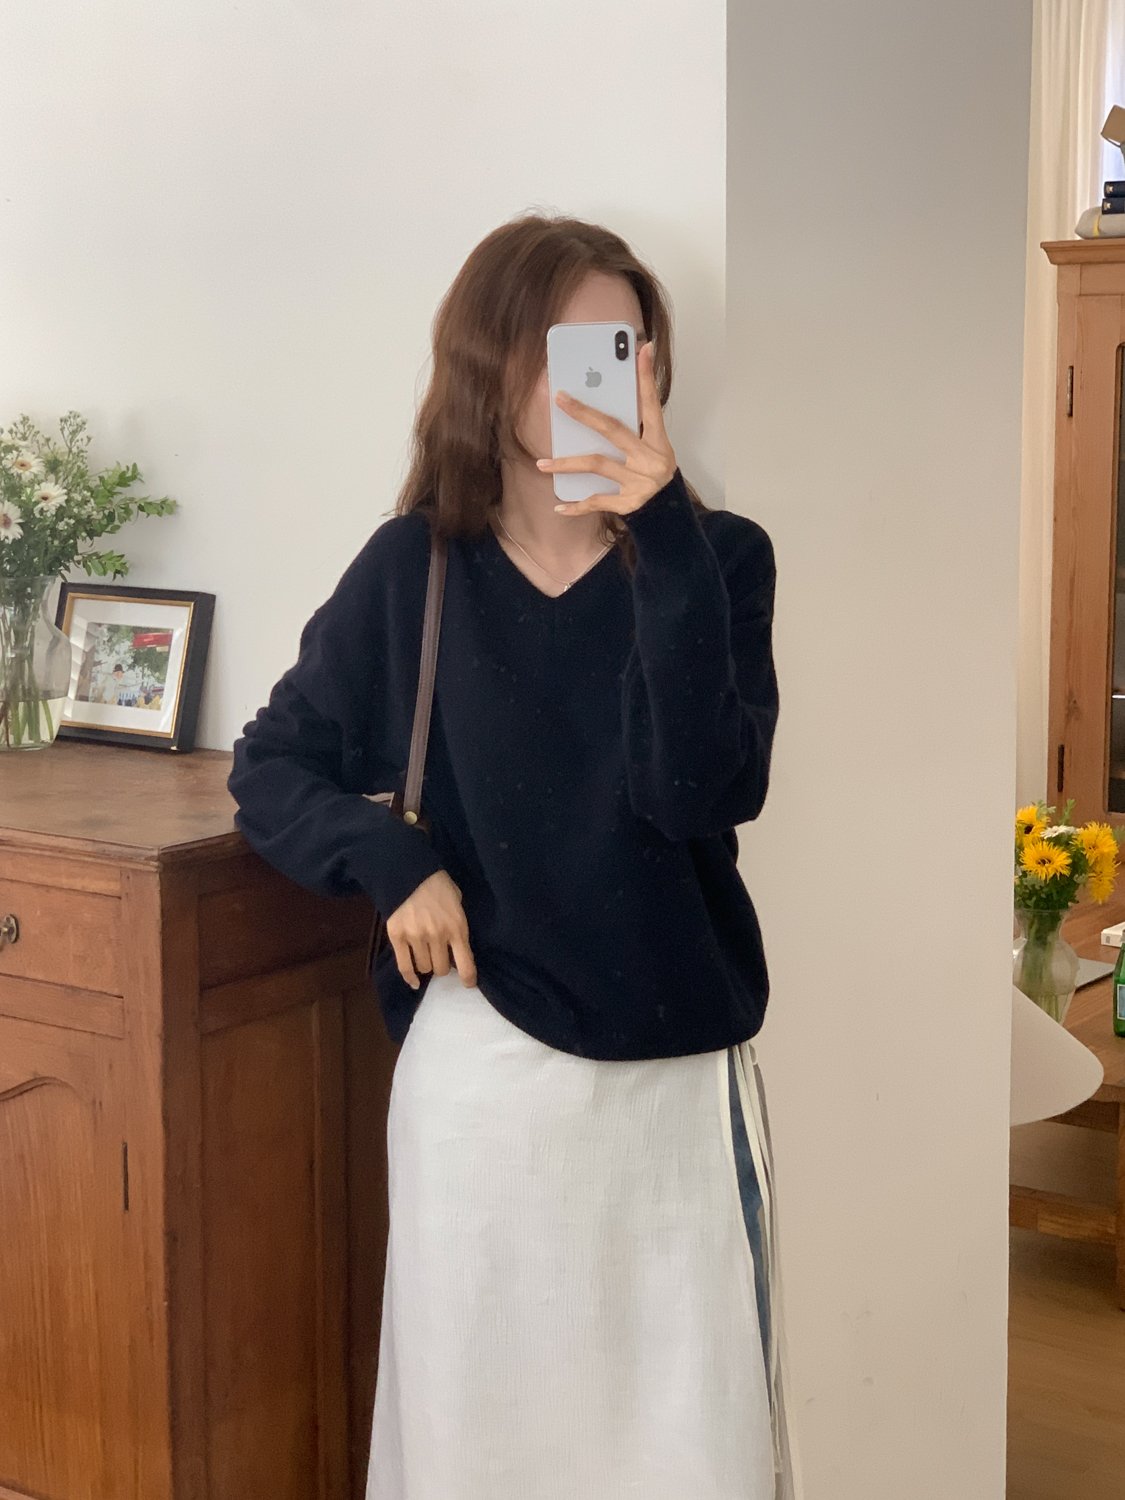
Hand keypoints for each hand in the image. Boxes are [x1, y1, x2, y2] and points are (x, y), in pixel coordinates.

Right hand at [385, 869, 477, 989]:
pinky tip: (414, 981)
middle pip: (441, 969)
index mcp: (457, 927)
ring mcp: (416, 938)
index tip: (468, 983)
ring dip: (426, 964)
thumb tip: (456, 946)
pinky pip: (404, 966)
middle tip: (440, 956)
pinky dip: (409, 977)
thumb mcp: (457, 901)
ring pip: (424, 968)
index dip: (468, 979)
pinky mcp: (397, 937)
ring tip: (426, 954)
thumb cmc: (437, 884)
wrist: (408, 871)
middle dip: (442, 966)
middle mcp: (437, 936)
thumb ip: (457, 924)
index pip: (466, 964)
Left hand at [535, 341, 677, 516]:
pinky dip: (577, 506)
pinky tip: (558, 505)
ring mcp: (638, 481)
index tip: (642, 349)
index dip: (646, 377)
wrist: (666, 508)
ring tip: (542, 464)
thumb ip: (632, 424)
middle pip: (612, 430)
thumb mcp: (651, 445)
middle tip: (559, 399)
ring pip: (597, 465)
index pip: (651, 403)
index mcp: (657, 439)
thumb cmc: (651, 468)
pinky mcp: (628, 503)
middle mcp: (649, 458)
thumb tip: (601, 398)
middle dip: (584, 413)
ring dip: (567, 464)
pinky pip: (596, 501)